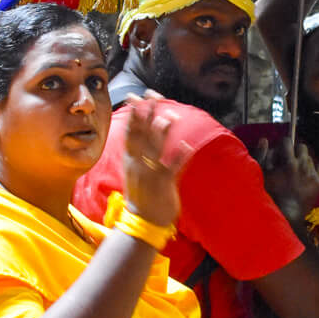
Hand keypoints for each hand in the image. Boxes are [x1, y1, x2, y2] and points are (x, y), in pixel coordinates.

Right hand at [122, 98, 185, 227]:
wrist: (142, 222)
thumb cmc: (142, 195)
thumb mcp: (135, 170)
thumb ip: (139, 151)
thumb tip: (142, 132)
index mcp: (131, 159)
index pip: (130, 132)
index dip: (133, 114)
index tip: (135, 96)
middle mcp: (138, 163)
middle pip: (142, 134)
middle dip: (146, 114)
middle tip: (150, 95)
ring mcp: (150, 173)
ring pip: (156, 149)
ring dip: (162, 133)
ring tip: (169, 117)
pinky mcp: (163, 184)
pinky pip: (172, 168)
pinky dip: (179, 157)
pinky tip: (188, 146)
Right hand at [256, 135, 318, 222]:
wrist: (286, 213)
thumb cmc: (271, 194)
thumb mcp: (262, 173)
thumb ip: (263, 155)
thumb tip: (265, 140)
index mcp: (288, 162)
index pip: (288, 141)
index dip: (283, 145)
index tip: (281, 149)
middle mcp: (303, 166)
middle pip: (302, 147)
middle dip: (295, 150)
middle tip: (289, 159)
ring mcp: (312, 174)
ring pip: (309, 158)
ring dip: (302, 161)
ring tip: (295, 171)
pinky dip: (313, 169)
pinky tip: (305, 176)